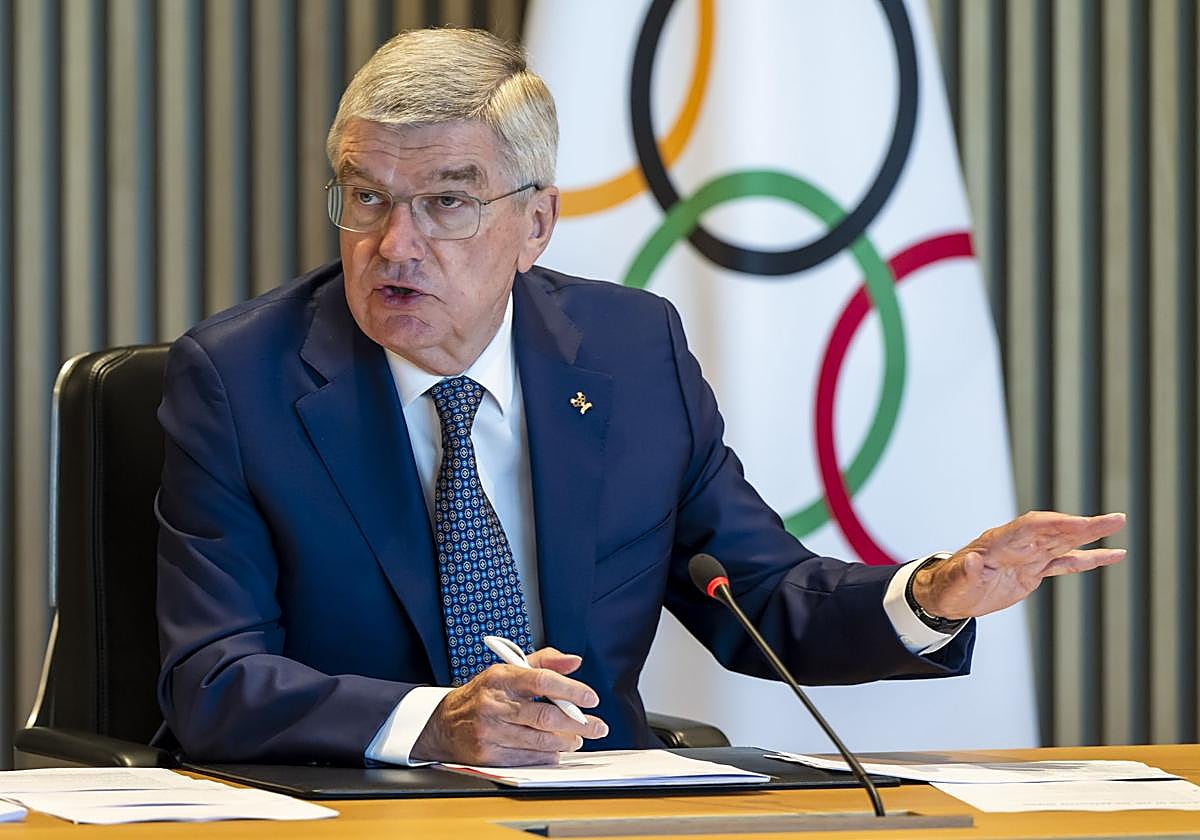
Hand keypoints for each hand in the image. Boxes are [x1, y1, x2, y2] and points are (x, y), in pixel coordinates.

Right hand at [410, 647, 608, 765]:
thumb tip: (574, 661)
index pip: (541, 680)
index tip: (590, 698)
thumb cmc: (483, 694)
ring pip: (539, 740)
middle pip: (545, 715)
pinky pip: (527, 758)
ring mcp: (490, 732)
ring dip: (566, 741)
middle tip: (596, 726)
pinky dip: (547, 755)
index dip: (570, 689)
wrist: (444, 723)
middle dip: (577, 722)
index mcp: (501, 678)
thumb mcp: (509, 669)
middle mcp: (494, 704)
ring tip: (577, 738)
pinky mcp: (488, 755)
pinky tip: (556, 750)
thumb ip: (545, 662)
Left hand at [912, 511, 1125, 619]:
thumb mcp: (954, 582)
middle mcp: (1016, 545)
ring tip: (1118, 524)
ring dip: (1090, 535)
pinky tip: (1112, 555)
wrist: (948, 595)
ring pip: (1064, 542)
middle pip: (1054, 531)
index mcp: (997, 543)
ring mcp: (1027, 557)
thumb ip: (965, 572)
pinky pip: (1065, 562)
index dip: (1054, 524)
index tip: (1078, 522)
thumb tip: (972, 561)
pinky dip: (1088, 559)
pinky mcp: (1033, 571)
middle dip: (1082, 525)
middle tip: (1114, 519)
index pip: (1029, 528)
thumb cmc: (948, 586)